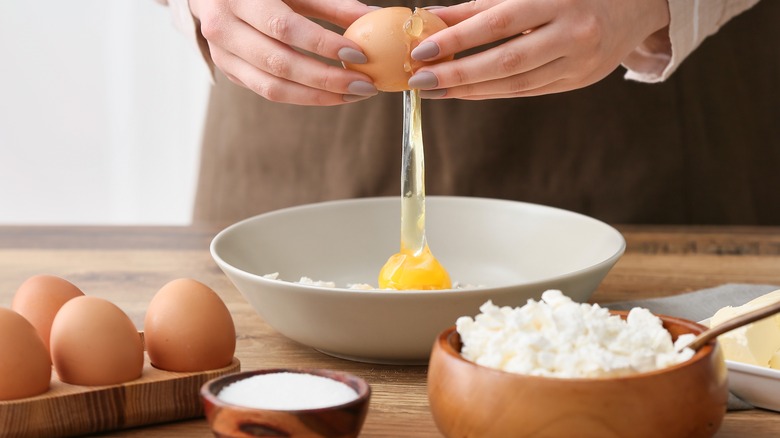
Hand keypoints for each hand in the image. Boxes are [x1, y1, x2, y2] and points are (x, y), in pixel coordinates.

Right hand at [190, 0, 378, 104]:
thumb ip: (331, 4)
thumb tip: (373, 17)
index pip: (284, 28)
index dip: (323, 44)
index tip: (359, 54)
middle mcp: (223, 29)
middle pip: (280, 64)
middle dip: (328, 80)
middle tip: (364, 85)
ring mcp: (222, 56)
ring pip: (273, 88)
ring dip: (318, 97)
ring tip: (353, 95)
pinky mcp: (229, 73)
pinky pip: (269, 92)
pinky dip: (303, 96)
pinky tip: (330, 94)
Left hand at [407, 0, 670, 98]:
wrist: (637, 3)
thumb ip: (482, 4)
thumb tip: (432, 17)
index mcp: (560, 0)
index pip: (500, 21)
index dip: (458, 38)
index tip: (422, 50)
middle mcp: (573, 33)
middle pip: (506, 61)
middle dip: (458, 74)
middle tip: (420, 79)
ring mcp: (580, 62)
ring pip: (516, 84)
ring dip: (470, 90)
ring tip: (435, 90)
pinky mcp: (580, 81)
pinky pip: (529, 91)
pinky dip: (494, 92)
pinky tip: (467, 91)